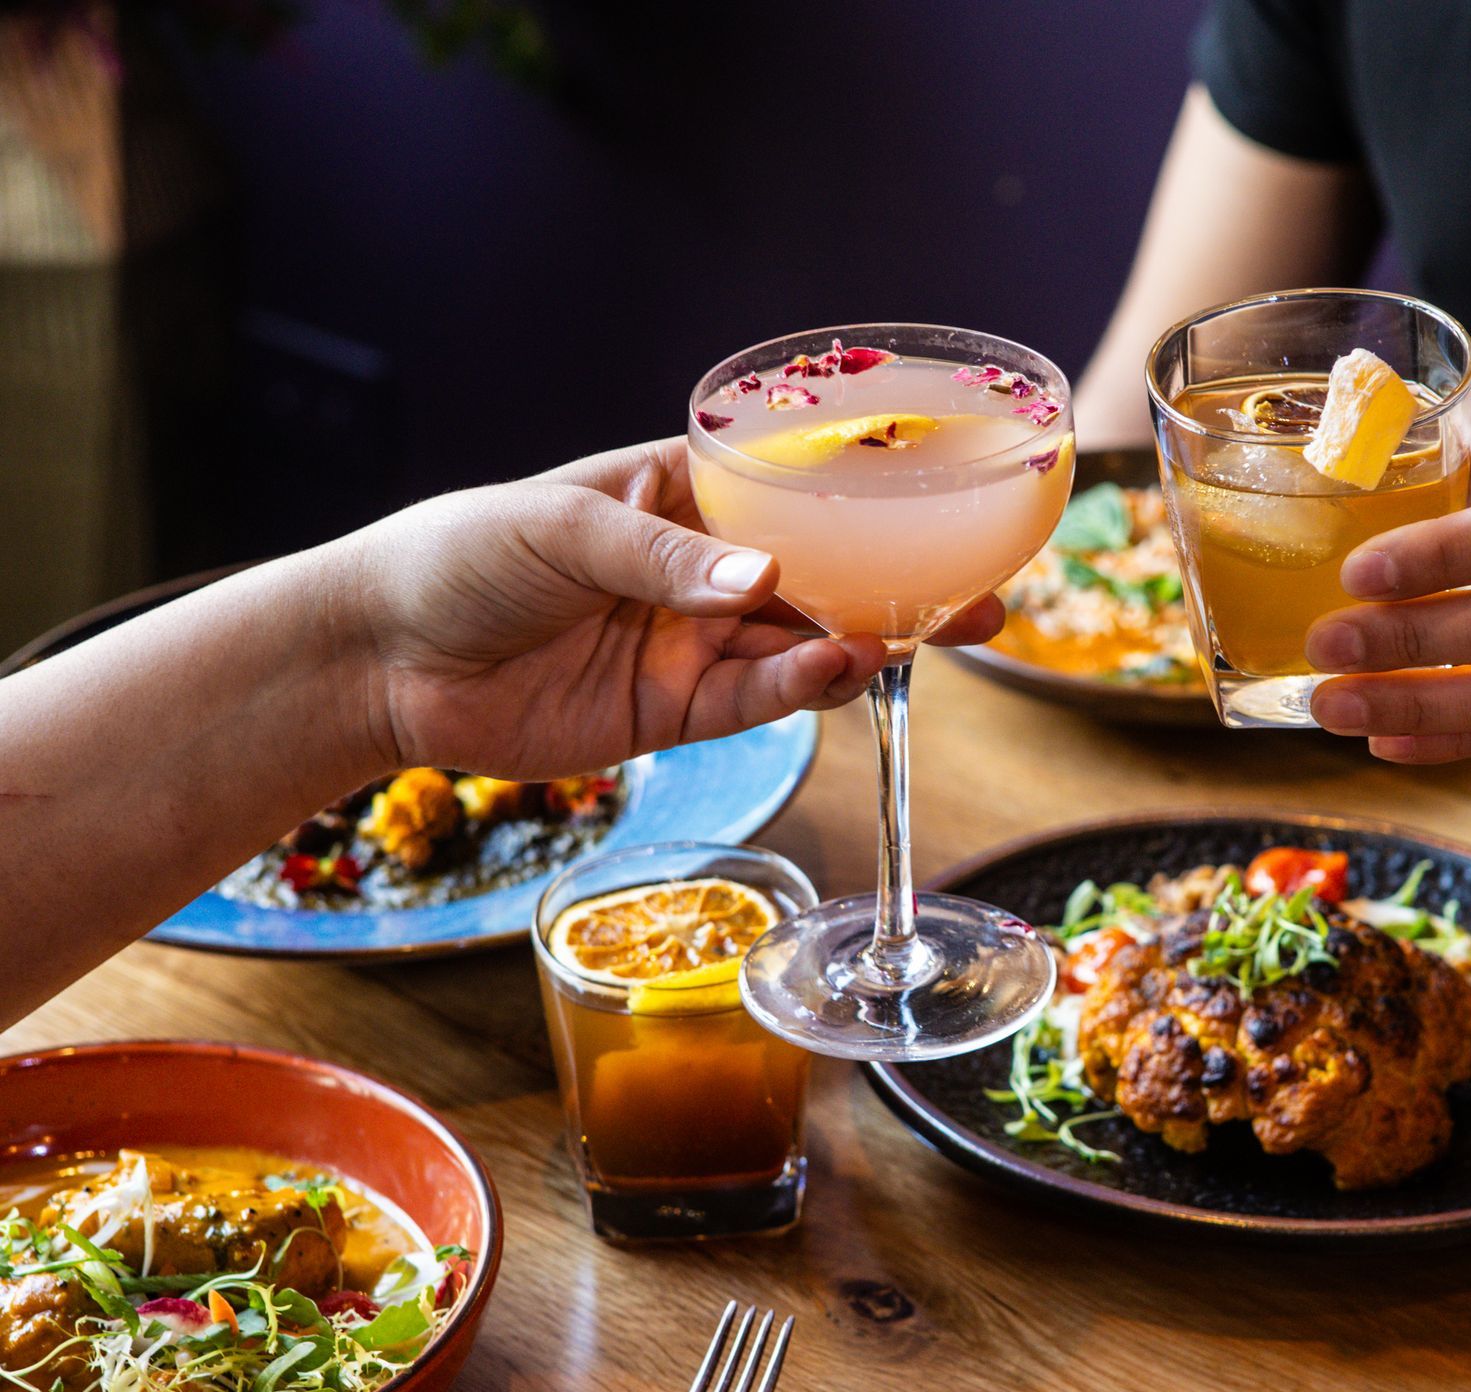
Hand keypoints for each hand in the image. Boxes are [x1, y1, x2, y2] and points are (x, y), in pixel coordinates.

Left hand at [341, 438, 1002, 777]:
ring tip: (914, 641)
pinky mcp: (673, 714)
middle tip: (982, 600)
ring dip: (862, 646)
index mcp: (680, 496)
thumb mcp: (564, 528)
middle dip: (900, 591)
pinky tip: (838, 674)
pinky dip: (799, 692)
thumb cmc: (462, 556)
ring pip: (801, 646)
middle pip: (823, 580)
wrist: (384, 662)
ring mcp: (692, 644)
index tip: (946, 507)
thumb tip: (768, 581)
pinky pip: (754, 703)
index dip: (871, 504)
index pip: (794, 494)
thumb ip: (667, 559)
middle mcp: (702, 571)